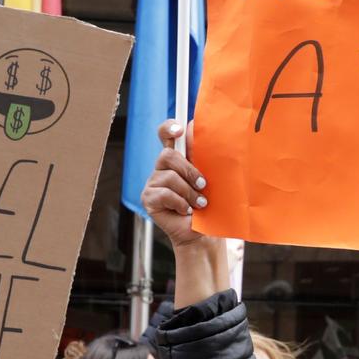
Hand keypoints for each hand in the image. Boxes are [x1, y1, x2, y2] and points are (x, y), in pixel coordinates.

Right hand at [140, 120, 209, 248]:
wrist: (202, 230)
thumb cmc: (208, 204)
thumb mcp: (210, 177)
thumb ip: (202, 155)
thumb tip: (196, 128)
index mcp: (176, 158)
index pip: (165, 134)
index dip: (168, 128)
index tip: (179, 131)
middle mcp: (162, 168)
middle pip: (167, 155)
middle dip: (189, 171)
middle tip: (203, 186)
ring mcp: (153, 183)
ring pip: (169, 177)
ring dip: (188, 193)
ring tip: (198, 204)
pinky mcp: (148, 198)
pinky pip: (164, 194)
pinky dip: (180, 204)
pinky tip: (185, 211)